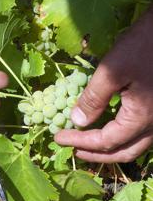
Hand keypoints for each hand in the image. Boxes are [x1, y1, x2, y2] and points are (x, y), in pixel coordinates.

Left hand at [55, 7, 152, 162]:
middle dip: (95, 154)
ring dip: (109, 150)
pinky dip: (120, 138)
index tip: (58, 138)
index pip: (105, 141)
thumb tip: (77, 120)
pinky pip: (138, 134)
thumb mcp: (112, 70)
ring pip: (133, 146)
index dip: (80, 142)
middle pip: (122, 152)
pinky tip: (107, 130)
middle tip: (72, 150)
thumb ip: (94, 98)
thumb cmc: (143, 45)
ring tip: (87, 146)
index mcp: (141, 118)